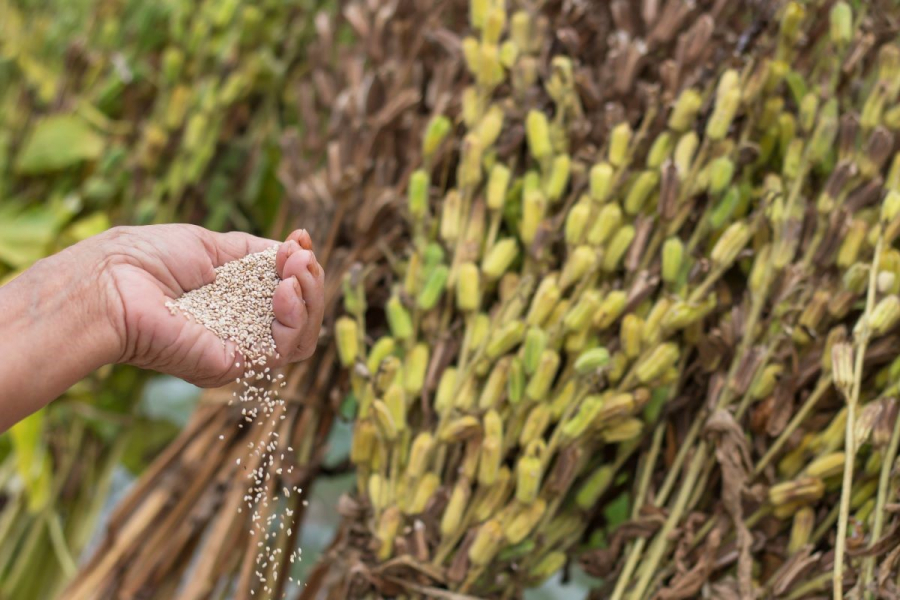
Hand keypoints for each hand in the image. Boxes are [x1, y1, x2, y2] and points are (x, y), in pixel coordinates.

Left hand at [96, 224, 324, 386]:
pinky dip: (296, 317)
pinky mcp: (236, 364)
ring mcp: (240, 348)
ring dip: (311, 298)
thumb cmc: (146, 260)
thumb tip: (295, 249)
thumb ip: (254, 252)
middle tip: (300, 257)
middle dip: (311, 281)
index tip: (300, 240)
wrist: (111, 284)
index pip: (288, 292)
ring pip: (304, 336)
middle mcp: (241, 328)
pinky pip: (287, 348)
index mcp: (235, 301)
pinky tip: (284, 290)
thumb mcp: (210, 245)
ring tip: (294, 273)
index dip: (301, 266)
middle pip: (303, 315)